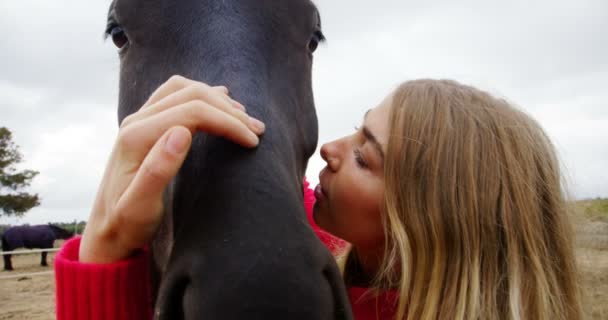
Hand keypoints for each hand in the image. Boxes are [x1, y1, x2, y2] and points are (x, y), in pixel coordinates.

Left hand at [79, 75, 264, 262]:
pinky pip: (175, 95)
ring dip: (217, 100)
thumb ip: (158, 170)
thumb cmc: (126, 224)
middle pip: (191, 94)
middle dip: (229, 110)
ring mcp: (138, 119)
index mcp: (136, 136)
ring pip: (184, 89)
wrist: (106, 229)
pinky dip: (202, 96)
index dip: (227, 122)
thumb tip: (183, 132)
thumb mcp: (140, 208)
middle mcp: (135, 120)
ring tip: (245, 118)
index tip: (252, 141)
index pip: (193, 112)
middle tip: (257, 130)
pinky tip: (220, 102)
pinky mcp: (145, 124)